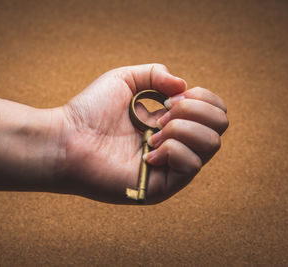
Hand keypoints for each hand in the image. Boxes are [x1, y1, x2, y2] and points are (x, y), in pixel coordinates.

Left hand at [52, 64, 227, 203]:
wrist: (67, 138)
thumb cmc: (91, 110)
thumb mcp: (125, 79)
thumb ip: (156, 74)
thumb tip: (184, 86)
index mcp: (173, 121)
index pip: (214, 110)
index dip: (201, 98)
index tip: (168, 97)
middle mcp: (178, 143)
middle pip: (220, 125)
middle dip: (193, 110)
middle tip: (161, 114)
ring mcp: (173, 166)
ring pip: (211, 144)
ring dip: (182, 129)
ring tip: (151, 133)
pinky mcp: (164, 186)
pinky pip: (192, 165)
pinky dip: (172, 150)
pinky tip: (147, 152)